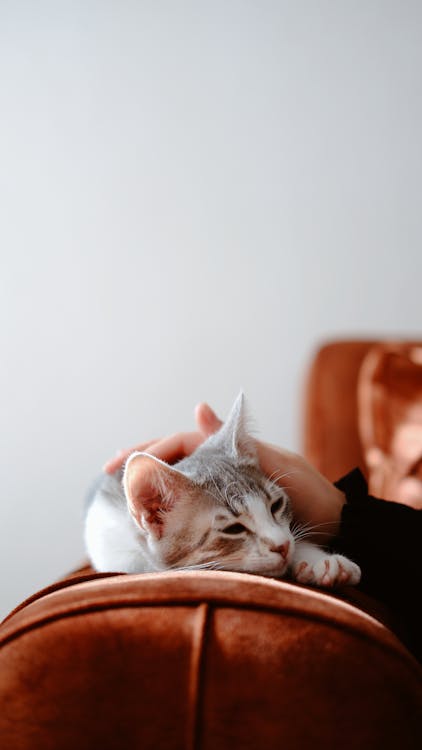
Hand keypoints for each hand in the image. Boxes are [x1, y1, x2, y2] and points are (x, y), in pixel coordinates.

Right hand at [103, 404, 344, 542]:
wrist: (339, 525)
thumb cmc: (310, 494)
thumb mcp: (274, 464)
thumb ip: (236, 442)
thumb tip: (198, 406)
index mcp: (233, 450)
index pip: (182, 441)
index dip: (152, 448)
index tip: (123, 464)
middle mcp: (226, 464)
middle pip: (175, 455)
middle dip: (141, 460)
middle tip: (107, 472)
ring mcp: (229, 484)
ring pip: (181, 475)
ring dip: (152, 479)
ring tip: (123, 490)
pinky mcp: (232, 508)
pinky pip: (194, 499)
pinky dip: (171, 500)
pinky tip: (154, 509)